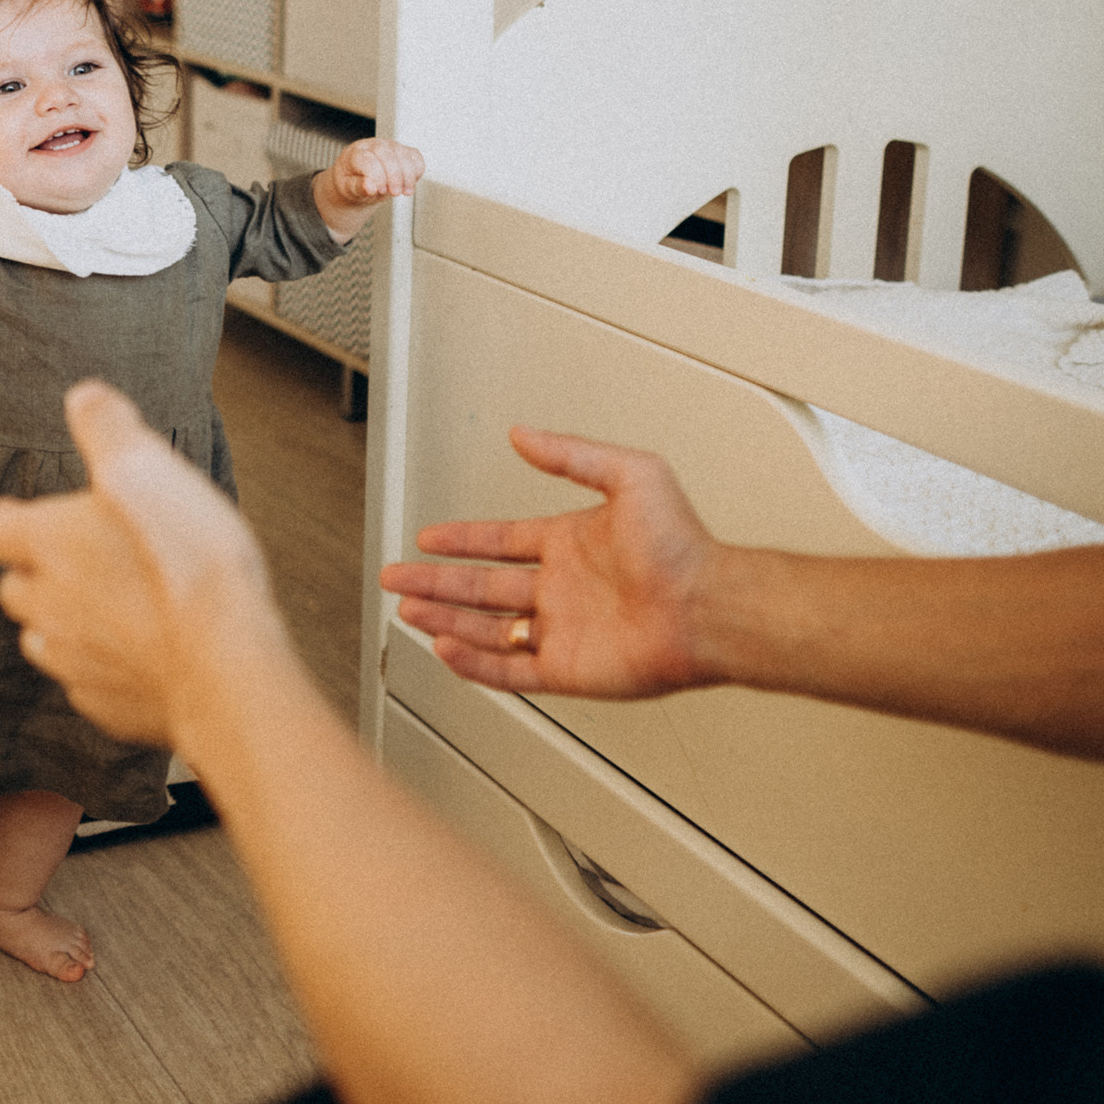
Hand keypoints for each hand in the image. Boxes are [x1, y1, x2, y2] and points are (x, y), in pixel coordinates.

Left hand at [0, 381, 285, 747]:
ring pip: (47, 639)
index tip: (36, 514)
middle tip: (84, 558)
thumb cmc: (187, 564)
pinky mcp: (105, 706)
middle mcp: (48, 606)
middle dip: (40, 572)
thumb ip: (108, 429)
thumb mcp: (148, 467)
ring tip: (112, 606)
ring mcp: (73, 662)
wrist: (225, 660)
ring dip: (68, 621)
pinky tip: (143, 652)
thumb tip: (83, 398)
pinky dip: (105, 667)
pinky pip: (89, 684)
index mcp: (47, 545)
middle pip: (16, 588)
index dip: (15, 518)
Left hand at [315, 137, 423, 238]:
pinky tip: (409, 184)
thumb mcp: (347, 189)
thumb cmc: (350, 183)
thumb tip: (369, 187)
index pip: (368, 160)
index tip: (378, 190)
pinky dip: (417, 171)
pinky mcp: (402, 151)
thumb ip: (357, 187)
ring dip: (408, 175)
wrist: (358, 181)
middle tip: (395, 193)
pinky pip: (415, 157)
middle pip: (386, 153)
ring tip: (405, 192)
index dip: (376, 176)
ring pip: (404, 154)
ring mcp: (389, 146)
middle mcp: (373, 146)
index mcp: (355, 153)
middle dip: (394, 175)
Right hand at [382, 431, 721, 698]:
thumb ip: (572, 454)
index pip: (500, 541)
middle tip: (398, 578)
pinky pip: (509, 669)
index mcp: (571, 544)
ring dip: (446, 618)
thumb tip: (525, 434)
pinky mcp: (567, 670)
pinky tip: (445, 648)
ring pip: (486, 628)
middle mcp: (562, 588)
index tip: (430, 536)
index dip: (462, 539)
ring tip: (408, 610)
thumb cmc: (683, 545)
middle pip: (481, 586)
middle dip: (436, 582)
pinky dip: (473, 662)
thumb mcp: (631, 473)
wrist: (705, 605)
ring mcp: (562, 631)